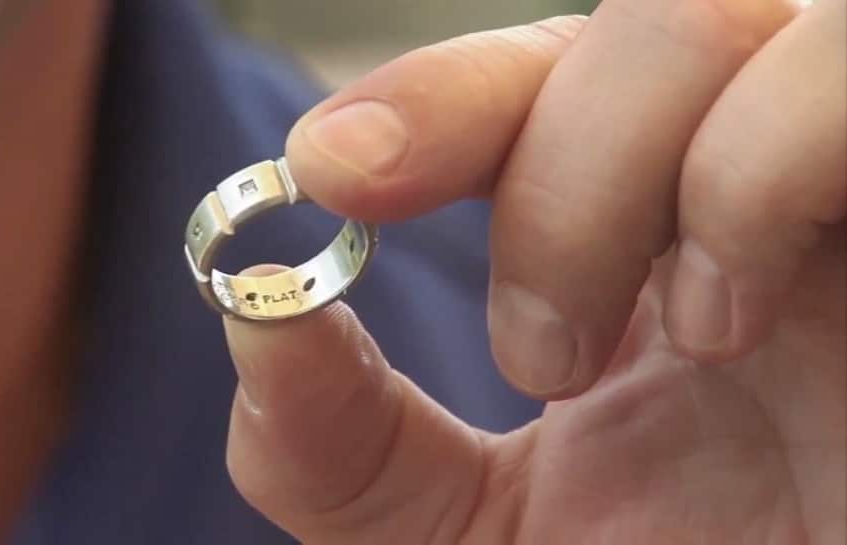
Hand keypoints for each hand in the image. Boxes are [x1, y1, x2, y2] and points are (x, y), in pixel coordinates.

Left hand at [223, 1, 844, 542]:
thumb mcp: (468, 535)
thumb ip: (344, 440)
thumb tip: (250, 315)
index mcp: (653, 244)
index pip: (543, 85)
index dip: (432, 97)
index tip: (324, 167)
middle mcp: (758, 185)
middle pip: (633, 26)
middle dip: (531, 157)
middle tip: (525, 354)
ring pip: (722, 16)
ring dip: (610, 173)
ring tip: (602, 360)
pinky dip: (752, 165)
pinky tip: (723, 321)